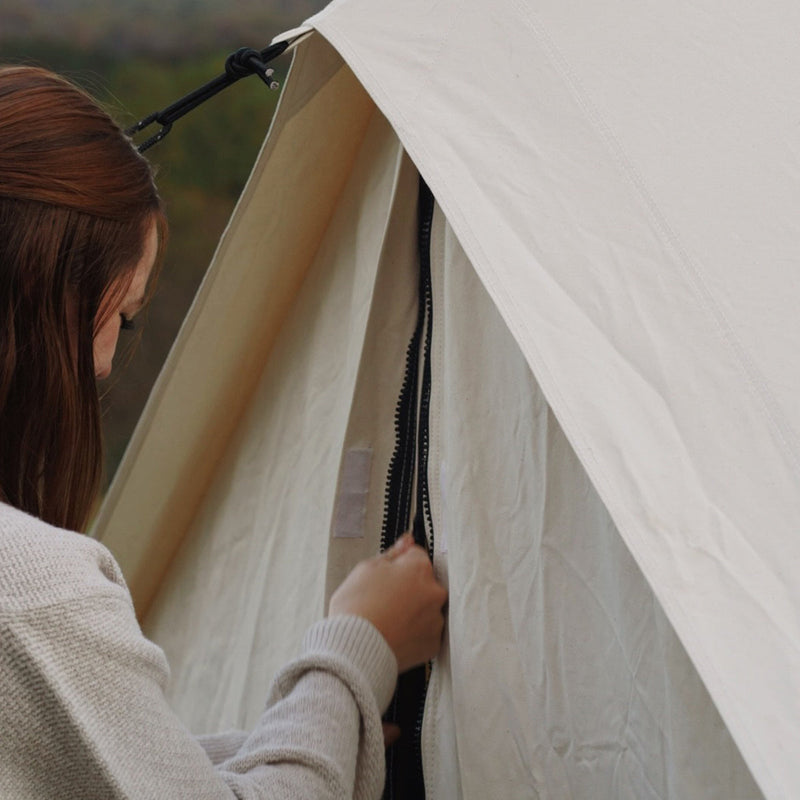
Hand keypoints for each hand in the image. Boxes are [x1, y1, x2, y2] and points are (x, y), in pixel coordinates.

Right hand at [329, 533, 447, 672]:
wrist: (355, 650)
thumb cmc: (357, 608)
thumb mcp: (366, 569)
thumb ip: (392, 553)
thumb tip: (407, 541)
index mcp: (419, 569)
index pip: (416, 555)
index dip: (399, 564)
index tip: (387, 574)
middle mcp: (434, 592)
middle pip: (425, 582)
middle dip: (410, 587)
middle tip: (385, 599)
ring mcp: (435, 619)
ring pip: (427, 608)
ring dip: (414, 610)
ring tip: (388, 620)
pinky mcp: (433, 644)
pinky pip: (426, 632)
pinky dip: (414, 632)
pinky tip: (395, 633)